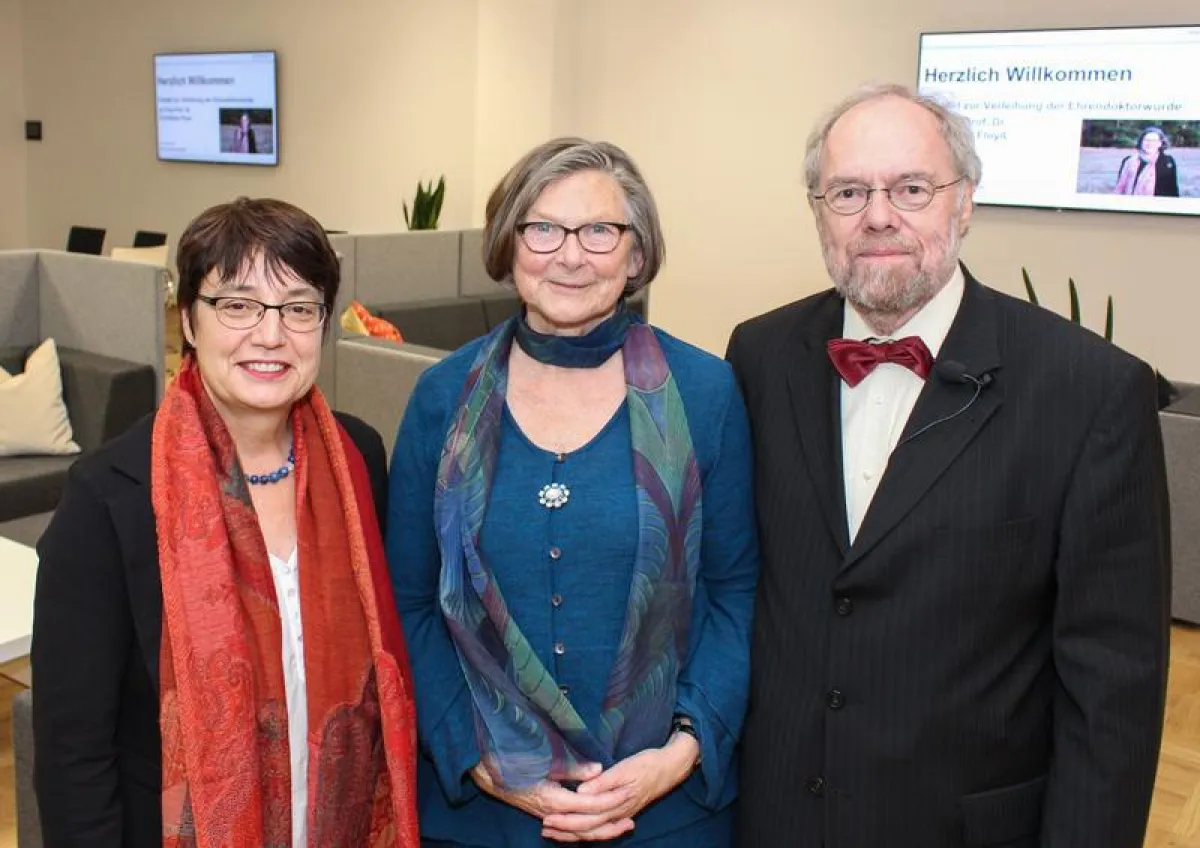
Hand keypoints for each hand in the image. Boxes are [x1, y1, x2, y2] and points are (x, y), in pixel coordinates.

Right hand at [470, 761, 631, 835]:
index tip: (627, 793)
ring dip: (603, 831)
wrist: (492, 776)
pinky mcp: (548, 816)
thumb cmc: (518, 764)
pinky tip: (600, 829)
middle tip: (632, 821)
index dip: (610, 800)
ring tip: (623, 827)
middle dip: (611, 824)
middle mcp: (553, 814)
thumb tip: (598, 771)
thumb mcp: (546, 761)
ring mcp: (550, 817)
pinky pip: (572, 830)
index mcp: (554, 799)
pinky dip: (588, 831)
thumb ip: (573, 768)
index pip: (590, 804)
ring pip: (581, 832)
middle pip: (588, 826)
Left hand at [540, 734, 700, 841]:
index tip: (546, 817)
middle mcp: (617, 813)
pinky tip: (578, 831)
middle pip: (587, 828)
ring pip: (594, 831)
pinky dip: (588, 832)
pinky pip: (602, 829)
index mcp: (615, 802)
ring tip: (554, 832)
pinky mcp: (624, 812)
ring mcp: (621, 815)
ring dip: (573, 833)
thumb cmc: (647, 764)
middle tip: (545, 827)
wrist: (670, 768)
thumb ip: (603, 782)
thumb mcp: (625, 768)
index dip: (565, 819)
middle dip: (565, 829)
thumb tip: (581, 792)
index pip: (585, 817)